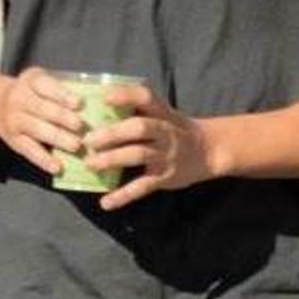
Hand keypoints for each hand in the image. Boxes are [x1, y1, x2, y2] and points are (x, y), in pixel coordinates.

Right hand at [0, 67, 85, 174]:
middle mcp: (19, 100)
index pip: (45, 86)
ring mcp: (14, 121)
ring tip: (76, 146)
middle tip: (81, 126)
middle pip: (42, 109)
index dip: (61, 95)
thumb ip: (65, 85)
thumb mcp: (43, 79)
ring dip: (58, 139)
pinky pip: (29, 151)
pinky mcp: (13, 141)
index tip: (79, 103)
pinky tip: (58, 167)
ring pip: (37, 130)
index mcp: (31, 80)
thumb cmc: (35, 91)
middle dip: (62, 118)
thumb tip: (101, 96)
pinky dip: (43, 160)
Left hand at [83, 85, 218, 210]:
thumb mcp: (166, 115)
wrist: (210, 150)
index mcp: (164, 114)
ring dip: (112, 159)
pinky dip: (124, 195)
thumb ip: (140, 112)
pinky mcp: (166, 176)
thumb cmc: (179, 130)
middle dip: (112, 133)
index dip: (127, 96)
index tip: (105, 98)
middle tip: (88, 140)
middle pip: (140, 127)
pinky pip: (143, 186)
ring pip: (139, 154)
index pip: (147, 98)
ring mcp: (166, 154)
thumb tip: (98, 107)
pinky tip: (106, 202)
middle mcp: (166, 132)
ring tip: (90, 165)